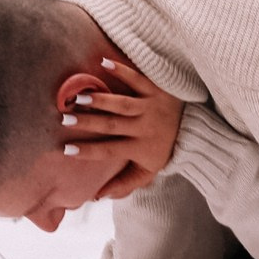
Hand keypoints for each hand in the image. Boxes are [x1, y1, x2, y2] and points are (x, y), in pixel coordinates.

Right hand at [56, 52, 183, 201]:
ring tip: (79, 96)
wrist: (194, 129)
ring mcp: (150, 106)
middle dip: (88, 122)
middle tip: (64, 119)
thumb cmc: (164, 149)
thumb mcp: (147, 171)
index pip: (110, 150)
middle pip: (112, 125)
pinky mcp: (156, 89)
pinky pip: (139, 79)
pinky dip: (122, 71)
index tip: (65, 149)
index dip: (88, 151)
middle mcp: (144, 127)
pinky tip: (103, 63)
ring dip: (100, 99)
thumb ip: (123, 183)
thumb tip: (98, 196)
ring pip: (122, 103)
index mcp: (140, 147)